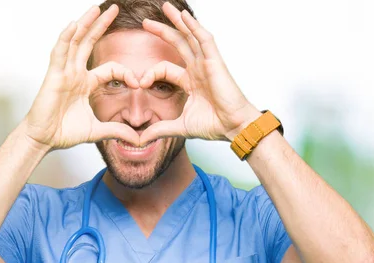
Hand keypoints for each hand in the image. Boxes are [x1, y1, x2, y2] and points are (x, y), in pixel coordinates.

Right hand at [23, 5, 140, 149]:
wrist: (45, 139)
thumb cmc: (65, 132)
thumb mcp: (98, 130)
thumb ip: (118, 131)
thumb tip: (139, 139)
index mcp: (86, 82)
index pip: (110, 68)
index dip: (126, 72)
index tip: (139, 83)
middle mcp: (75, 72)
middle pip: (89, 42)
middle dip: (101, 25)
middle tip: (115, 8)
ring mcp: (64, 72)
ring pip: (75, 41)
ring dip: (85, 23)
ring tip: (96, 8)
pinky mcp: (53, 75)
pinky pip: (60, 52)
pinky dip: (66, 38)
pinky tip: (74, 24)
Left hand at [138, 2, 260, 144]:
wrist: (233, 127)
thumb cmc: (214, 125)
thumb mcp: (180, 126)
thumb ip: (160, 129)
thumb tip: (141, 139)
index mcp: (191, 82)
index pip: (166, 68)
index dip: (150, 73)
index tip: (140, 83)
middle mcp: (198, 69)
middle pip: (178, 44)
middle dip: (163, 31)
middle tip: (146, 22)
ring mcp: (207, 64)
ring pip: (191, 36)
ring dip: (178, 21)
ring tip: (166, 7)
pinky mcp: (215, 62)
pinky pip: (204, 39)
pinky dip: (194, 26)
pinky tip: (184, 16)